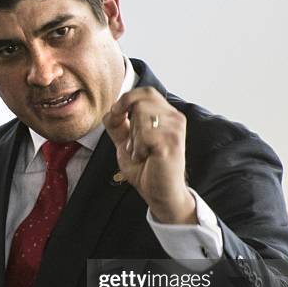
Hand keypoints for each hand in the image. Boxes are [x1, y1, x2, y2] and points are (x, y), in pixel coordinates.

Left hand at [103, 86, 196, 223]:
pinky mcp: (172, 142)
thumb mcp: (126, 142)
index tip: (117, 113)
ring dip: (134, 138)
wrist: (160, 194)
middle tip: (136, 145)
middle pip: (140, 102)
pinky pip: (144, 134)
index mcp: (166, 115)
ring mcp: (175, 129)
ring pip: (141, 115)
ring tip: (143, 153)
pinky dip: (138, 148)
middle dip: (130, 124)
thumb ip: (118, 124)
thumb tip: (111, 109)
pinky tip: (147, 158)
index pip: (146, 92)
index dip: (127, 99)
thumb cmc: (147, 169)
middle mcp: (175, 118)